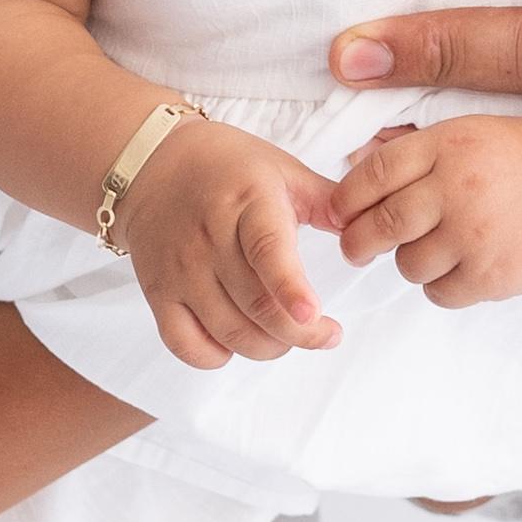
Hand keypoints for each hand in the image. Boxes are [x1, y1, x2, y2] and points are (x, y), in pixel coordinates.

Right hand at [114, 121, 343, 368]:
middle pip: (256, 306)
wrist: (153, 164)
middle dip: (300, 334)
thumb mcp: (282, 170)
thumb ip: (328, 202)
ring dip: (269, 347)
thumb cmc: (228, 168)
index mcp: (247, 202)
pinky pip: (185, 344)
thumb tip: (369, 230)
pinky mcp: (158, 293)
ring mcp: (181, 271)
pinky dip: (217, 356)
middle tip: (328, 334)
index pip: (267, 251)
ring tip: (290, 335)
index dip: (290, 288)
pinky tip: (240, 341)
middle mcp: (209, 239)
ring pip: (227, 331)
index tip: (314, 315)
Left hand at [333, 114, 521, 307]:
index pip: (371, 176)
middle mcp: (456, 188)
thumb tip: (351, 175)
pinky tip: (461, 267)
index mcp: (446, 145)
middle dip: (358, 242)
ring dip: (411, 262)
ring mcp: (474, 234)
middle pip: (379, 226)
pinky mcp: (491, 275)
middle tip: (358, 248)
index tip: (339, 214)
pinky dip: (441, 286)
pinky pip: (438, 293)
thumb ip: (415, 153)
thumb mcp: (468, 133)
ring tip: (437, 249)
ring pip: (407, 265)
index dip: (345, 201)